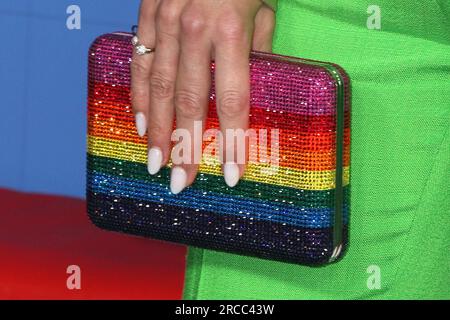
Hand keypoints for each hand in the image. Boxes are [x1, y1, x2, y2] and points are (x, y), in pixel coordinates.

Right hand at [131, 0, 274, 193]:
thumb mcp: (265, 7)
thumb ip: (259, 48)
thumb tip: (253, 84)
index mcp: (232, 31)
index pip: (233, 100)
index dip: (232, 141)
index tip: (230, 174)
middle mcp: (194, 31)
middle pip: (190, 102)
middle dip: (186, 146)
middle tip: (181, 182)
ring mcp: (165, 23)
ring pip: (159, 88)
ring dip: (157, 130)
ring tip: (156, 164)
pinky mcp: (147, 16)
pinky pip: (141, 64)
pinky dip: (140, 96)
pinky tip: (141, 124)